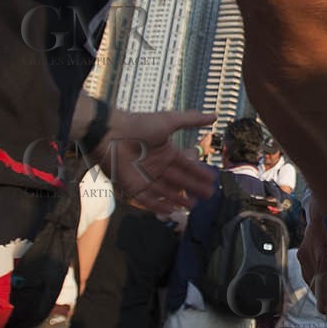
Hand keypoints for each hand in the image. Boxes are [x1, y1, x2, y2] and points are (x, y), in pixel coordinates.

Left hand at [94, 108, 216, 215]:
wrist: (111, 134)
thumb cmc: (139, 126)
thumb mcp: (169, 121)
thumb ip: (192, 120)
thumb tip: (215, 116)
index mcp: (166, 152)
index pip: (186, 165)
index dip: (199, 172)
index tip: (212, 179)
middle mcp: (157, 166)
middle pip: (179, 180)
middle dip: (194, 188)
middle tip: (209, 195)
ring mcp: (146, 178)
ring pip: (166, 192)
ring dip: (179, 199)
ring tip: (193, 206)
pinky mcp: (133, 187)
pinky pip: (148, 200)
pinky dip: (159, 206)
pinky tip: (171, 211)